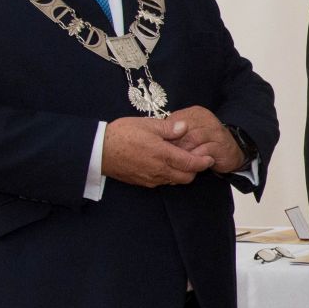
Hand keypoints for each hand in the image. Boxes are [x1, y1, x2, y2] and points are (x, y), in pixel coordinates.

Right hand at [101, 116, 216, 187]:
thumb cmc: (122, 134)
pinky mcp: (142, 182)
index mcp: (163, 155)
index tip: (209, 158)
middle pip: (186, 177)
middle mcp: (159, 170)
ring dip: (181, 173)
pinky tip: (164, 164)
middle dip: (194, 170)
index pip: (191, 164)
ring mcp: (150, 179)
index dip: (203, 162)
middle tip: (196, 158)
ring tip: (179, 160)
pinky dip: (168, 175)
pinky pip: (162, 182)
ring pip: (174, 181)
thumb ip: (169, 128)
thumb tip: (185, 127)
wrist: (98, 150)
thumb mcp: (147, 125)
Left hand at [166, 105, 245, 173]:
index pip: (175, 122)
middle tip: (164, 157)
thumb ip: (174, 133)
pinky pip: (203, 151)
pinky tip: (188, 166)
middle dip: (172, 145)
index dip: (165, 136)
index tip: (158, 148)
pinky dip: (194, 159)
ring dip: (182, 152)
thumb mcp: (188, 134)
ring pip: (192, 139)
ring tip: (175, 162)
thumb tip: (156, 139)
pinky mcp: (221, 144)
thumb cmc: (205, 144)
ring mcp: (215, 130)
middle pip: (183, 130)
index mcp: (195, 113)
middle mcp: (206, 118)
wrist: (232, 152)